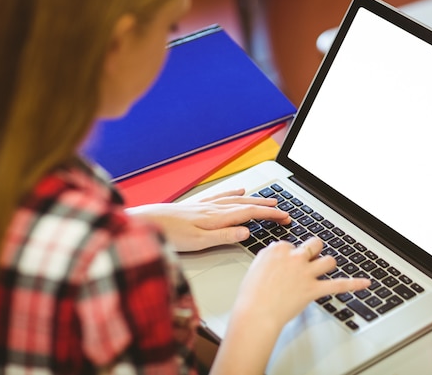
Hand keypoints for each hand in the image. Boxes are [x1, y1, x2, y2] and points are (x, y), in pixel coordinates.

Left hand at [125, 189, 289, 251]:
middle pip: (247, 204)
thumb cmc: (169, 234)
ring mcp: (206, 205)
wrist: (145, 221)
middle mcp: (214, 208)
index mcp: (217, 218)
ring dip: (256, 199)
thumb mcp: (198, 242)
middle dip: (268, 207)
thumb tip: (246, 233)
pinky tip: (239, 190)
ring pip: (237, 199)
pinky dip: (234, 192)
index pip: (251, 214)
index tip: (286, 218)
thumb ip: (223, 236)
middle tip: (285, 211)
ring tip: (270, 201)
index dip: (270, 215)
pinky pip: (221, 195)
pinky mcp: (197, 204)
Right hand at [211, 237, 369, 373]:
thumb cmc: (251, 295)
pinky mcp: (314, 289)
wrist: (256, 313)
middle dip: (314, 250)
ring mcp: (306, 273)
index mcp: (278, 249)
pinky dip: (354, 284)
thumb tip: (276, 255)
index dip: (290, 255)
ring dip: (328, 264)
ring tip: (325, 269)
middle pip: (314, 245)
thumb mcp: (255, 267)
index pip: (291, 244)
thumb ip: (269, 258)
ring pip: (328, 261)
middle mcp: (294, 257)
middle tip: (311, 256)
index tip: (286, 263)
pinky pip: (339, 285)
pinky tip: (365, 283)